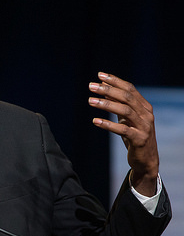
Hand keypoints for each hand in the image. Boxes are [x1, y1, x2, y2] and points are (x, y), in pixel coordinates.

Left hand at [88, 72, 158, 195]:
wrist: (146, 159)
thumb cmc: (134, 135)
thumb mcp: (126, 118)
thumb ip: (118, 104)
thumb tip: (103, 89)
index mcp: (144, 107)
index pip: (130, 89)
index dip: (115, 81)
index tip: (99, 75)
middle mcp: (146, 114)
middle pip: (127, 97)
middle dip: (108, 90)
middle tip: (91, 86)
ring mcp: (144, 127)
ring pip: (125, 111)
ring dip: (106, 105)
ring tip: (90, 101)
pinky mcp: (139, 139)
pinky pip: (123, 130)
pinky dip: (108, 125)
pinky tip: (95, 121)